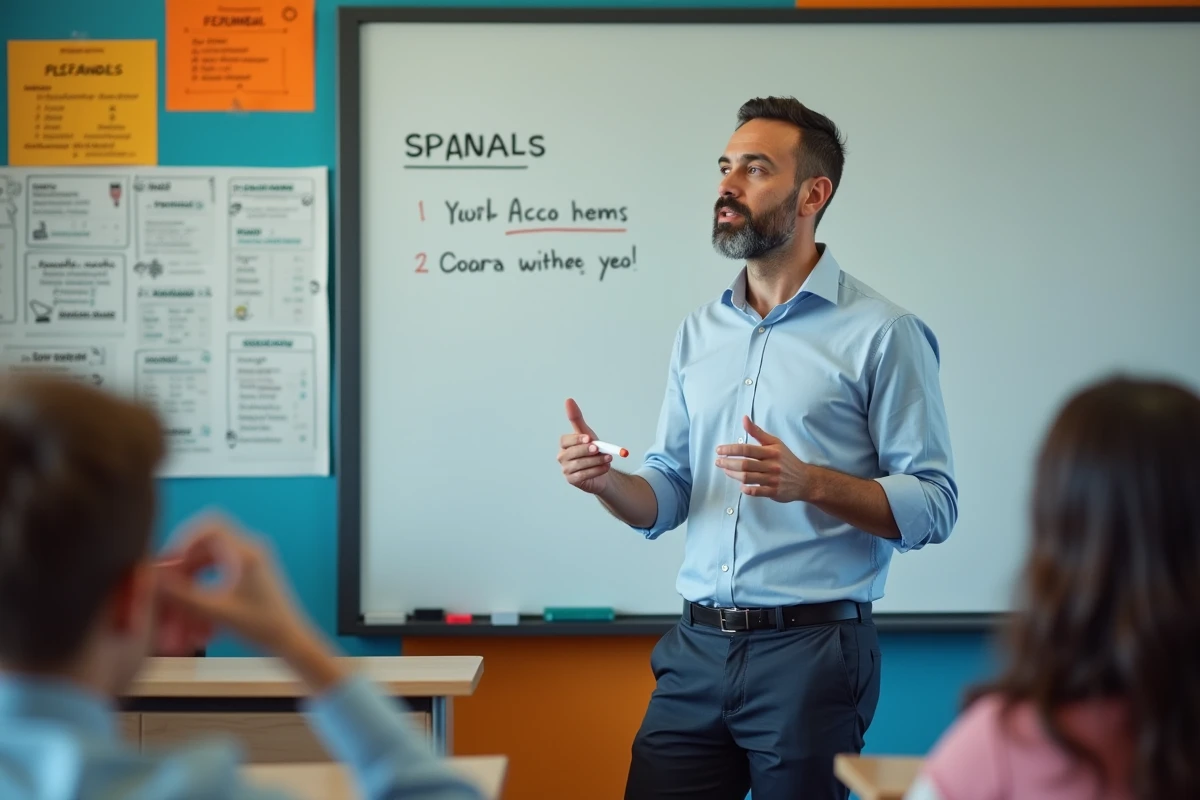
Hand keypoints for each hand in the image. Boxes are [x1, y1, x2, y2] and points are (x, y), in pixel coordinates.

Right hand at [154, 516, 317, 655]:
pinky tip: (193, 614)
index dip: (183, 538)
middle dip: (182, 565)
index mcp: (246, 552)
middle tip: (164, 585)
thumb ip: (184, 596)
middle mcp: (248, 550)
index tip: (168, 561)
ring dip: (189, 581)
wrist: (290, 640)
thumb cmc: (262, 626)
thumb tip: (154, 581)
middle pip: (204, 544)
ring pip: (207, 561)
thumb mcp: (218, 612)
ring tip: (176, 605)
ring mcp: (248, 561)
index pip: (210, 525)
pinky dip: (201, 589)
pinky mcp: (246, 574)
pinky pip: (215, 573)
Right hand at [557, 397, 611, 494]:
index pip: (566, 441)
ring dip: (595, 461)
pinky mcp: (573, 480)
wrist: (601, 469)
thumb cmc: (592, 451)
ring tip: (608, 458)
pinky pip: (583, 476)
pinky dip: (596, 471)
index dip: (577, 439)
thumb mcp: (587, 433)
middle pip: (571, 453)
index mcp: (565, 445)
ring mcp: (566, 470)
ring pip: (579, 465)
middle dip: (586, 451)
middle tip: (599, 449)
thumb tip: (568, 400)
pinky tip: (605, 467)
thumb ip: (577, 419)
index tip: (589, 438)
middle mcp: (562, 457)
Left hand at [715, 416, 812, 502]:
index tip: (719, 450)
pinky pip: (757, 491)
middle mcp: (772, 465)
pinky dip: (747, 489)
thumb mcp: (775, 443)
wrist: (805, 479)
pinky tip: (740, 486)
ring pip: (748, 478)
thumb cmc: (787, 459)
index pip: (747, 449)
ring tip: (725, 471)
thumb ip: (758, 432)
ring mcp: (773, 479)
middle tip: (718, 462)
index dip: (731, 449)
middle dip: (728, 463)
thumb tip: (744, 418)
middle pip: (745, 464)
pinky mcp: (774, 491)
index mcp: (771, 451)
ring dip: (733, 475)